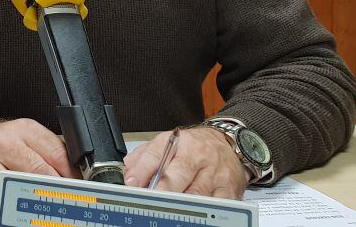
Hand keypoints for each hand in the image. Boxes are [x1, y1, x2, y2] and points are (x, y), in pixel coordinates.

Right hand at [0, 119, 77, 226]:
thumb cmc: (1, 143)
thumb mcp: (28, 137)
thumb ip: (52, 152)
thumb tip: (78, 177)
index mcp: (23, 131)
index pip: (55, 154)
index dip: (72, 176)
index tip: (81, 192)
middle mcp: (2, 145)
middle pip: (35, 170)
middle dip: (54, 192)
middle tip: (67, 207)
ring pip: (8, 187)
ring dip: (27, 206)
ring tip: (40, 218)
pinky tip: (8, 222)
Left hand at [124, 127, 249, 198]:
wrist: (226, 144)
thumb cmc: (192, 147)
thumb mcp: (165, 144)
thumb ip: (143, 158)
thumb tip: (127, 174)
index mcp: (177, 142)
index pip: (156, 154)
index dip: (142, 170)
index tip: (132, 183)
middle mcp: (197, 155)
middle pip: (178, 174)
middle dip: (162, 189)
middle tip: (149, 199)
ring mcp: (214, 172)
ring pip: (196, 192)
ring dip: (180, 202)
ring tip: (168, 210)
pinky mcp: (229, 188)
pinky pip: (216, 203)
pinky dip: (203, 209)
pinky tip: (194, 213)